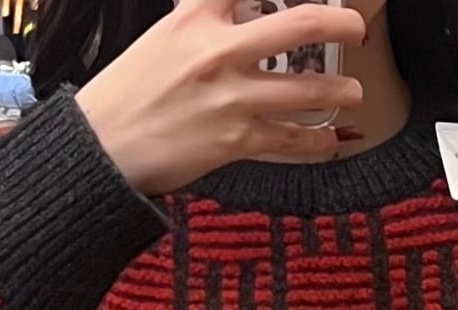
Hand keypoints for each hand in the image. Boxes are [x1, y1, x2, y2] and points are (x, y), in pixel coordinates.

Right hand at [75, 0, 365, 194]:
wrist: (102, 147)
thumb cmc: (126, 93)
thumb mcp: (163, 37)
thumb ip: (204, 21)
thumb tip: (240, 15)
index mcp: (196, 15)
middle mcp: (219, 50)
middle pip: (302, 25)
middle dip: (341, 25)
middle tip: (355, 30)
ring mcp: (231, 98)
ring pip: (307, 90)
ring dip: (340, 93)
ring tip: (352, 95)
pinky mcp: (235, 141)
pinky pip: (291, 140)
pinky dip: (317, 143)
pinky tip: (330, 141)